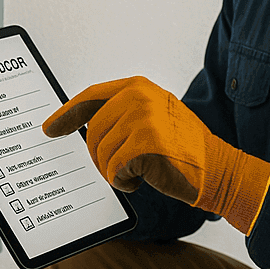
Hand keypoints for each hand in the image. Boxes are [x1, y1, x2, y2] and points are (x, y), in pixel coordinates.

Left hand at [42, 76, 269, 234]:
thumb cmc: (185, 149)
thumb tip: (85, 127)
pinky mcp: (146, 145)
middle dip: (99, 157)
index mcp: (138, 86)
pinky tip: (142, 180)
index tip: (50, 128)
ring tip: (139, 172)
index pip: (91, 96)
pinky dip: (124, 182)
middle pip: (92, 132)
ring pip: (101, 153)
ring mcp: (143, 119)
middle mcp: (139, 97)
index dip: (66, 114)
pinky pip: (114, 170)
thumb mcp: (155, 116)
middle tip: (120, 169)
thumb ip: (124, 113)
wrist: (219, 168)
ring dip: (114, 172)